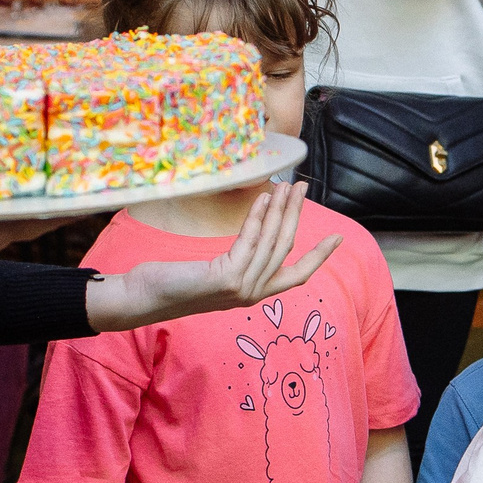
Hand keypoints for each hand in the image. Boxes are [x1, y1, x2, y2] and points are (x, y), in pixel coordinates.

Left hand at [86, 181, 340, 331]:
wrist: (145, 298)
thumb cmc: (175, 282)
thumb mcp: (216, 271)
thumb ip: (239, 259)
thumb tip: (257, 230)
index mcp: (254, 294)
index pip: (296, 275)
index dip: (319, 256)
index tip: (338, 237)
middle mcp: (253, 295)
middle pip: (286, 248)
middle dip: (297, 215)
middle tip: (301, 186)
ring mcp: (241, 289)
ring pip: (271, 243)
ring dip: (280, 210)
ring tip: (285, 184)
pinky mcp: (227, 280)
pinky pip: (249, 242)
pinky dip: (258, 218)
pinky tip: (262, 198)